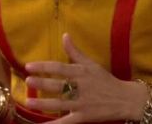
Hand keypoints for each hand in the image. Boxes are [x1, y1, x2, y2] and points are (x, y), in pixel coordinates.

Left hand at [24, 33, 146, 122]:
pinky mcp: (83, 117)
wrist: (124, 99)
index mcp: (81, 73)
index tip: (29, 66)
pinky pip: (66, 122)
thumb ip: (75, 51)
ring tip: (28, 102)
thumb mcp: (91, 63)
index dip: (43, 67)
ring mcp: (81, 103)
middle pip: (58, 85)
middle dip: (41, 84)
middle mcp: (80, 87)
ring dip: (43, 103)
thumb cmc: (105, 80)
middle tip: (27, 81)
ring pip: (59, 104)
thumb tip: (64, 35)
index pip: (59, 68)